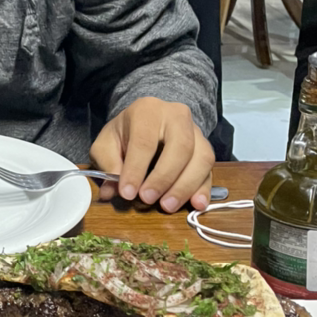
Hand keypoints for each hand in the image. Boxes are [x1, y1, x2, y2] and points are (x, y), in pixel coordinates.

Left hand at [90, 97, 212, 213]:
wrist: (148, 121)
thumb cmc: (125, 134)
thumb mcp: (106, 144)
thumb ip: (107, 164)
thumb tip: (111, 192)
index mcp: (148, 111)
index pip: (144, 142)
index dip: (136, 169)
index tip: (127, 193)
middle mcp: (177, 117)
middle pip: (180, 147)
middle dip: (163, 178)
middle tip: (147, 199)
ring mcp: (197, 132)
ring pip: (201, 158)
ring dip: (185, 186)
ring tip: (167, 206)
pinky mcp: (206, 149)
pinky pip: (210, 170)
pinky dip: (204, 189)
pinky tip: (196, 204)